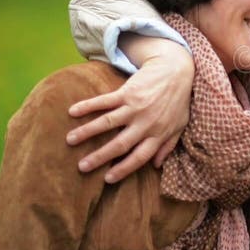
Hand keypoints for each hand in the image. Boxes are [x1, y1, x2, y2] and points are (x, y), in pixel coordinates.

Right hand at [67, 46, 193, 182]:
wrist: (176, 70)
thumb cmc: (178, 100)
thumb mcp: (179, 125)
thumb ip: (168, 145)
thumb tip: (156, 165)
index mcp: (158, 134)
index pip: (139, 157)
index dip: (124, 169)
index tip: (107, 179)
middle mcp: (146, 123)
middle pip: (120, 145)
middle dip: (100, 157)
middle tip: (82, 167)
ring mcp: (136, 107)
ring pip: (108, 123)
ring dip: (87, 132)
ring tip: (70, 140)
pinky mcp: (127, 92)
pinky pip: (104, 101)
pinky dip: (88, 106)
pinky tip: (72, 111)